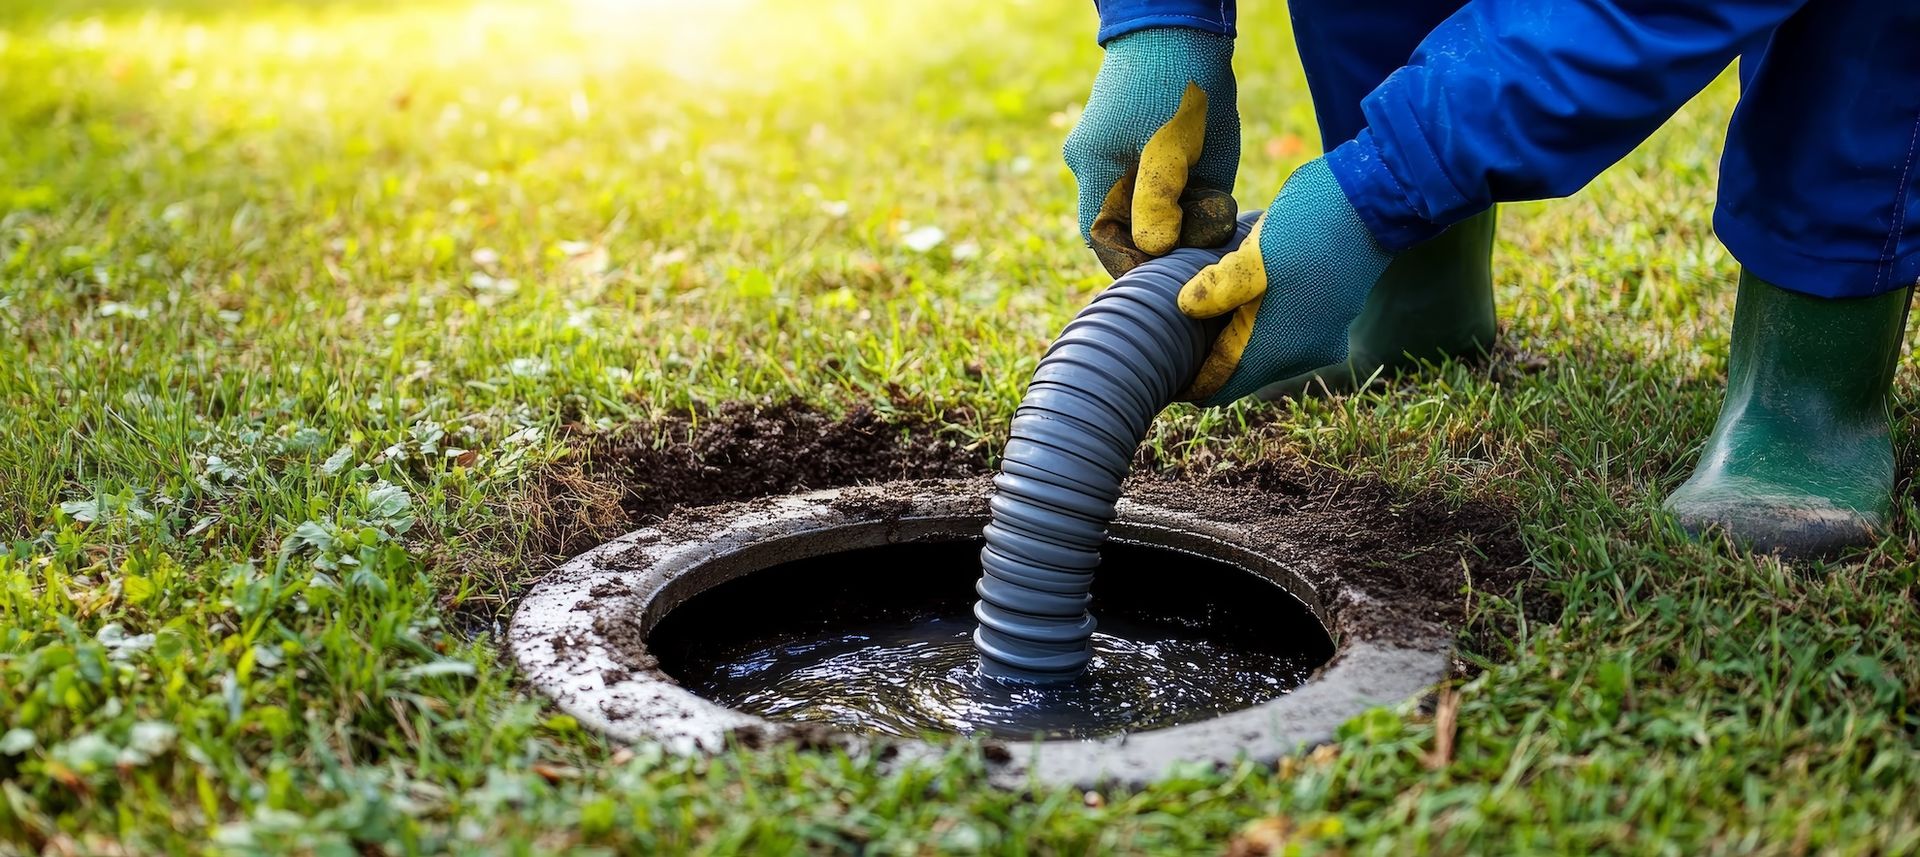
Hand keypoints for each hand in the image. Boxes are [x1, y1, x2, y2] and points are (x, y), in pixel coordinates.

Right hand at [1064, 27, 1239, 276]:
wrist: (1174, 27)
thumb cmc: (1183, 83)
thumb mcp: (1182, 146)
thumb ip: (1164, 201)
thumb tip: (1155, 248)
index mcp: (1095, 168)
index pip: (1104, 241)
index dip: (1136, 262)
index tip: (1177, 268)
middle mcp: (1091, 165)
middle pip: (1121, 226)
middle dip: (1159, 238)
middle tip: (1200, 241)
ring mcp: (1102, 154)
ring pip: (1134, 209)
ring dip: (1168, 215)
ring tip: (1204, 203)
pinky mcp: (1120, 145)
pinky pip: (1140, 186)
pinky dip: (1169, 194)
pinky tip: (1197, 182)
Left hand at [1176, 158, 1394, 404]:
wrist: (1376, 200)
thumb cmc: (1311, 224)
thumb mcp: (1254, 254)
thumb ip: (1216, 288)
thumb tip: (1182, 309)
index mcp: (1276, 348)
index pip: (1218, 389)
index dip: (1187, 384)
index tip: (1159, 367)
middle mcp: (1301, 355)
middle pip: (1239, 375)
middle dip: (1206, 360)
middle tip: (1171, 335)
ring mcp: (1320, 338)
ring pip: (1261, 356)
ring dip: (1232, 341)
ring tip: (1199, 315)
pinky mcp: (1330, 318)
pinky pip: (1282, 336)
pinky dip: (1256, 327)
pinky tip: (1236, 299)